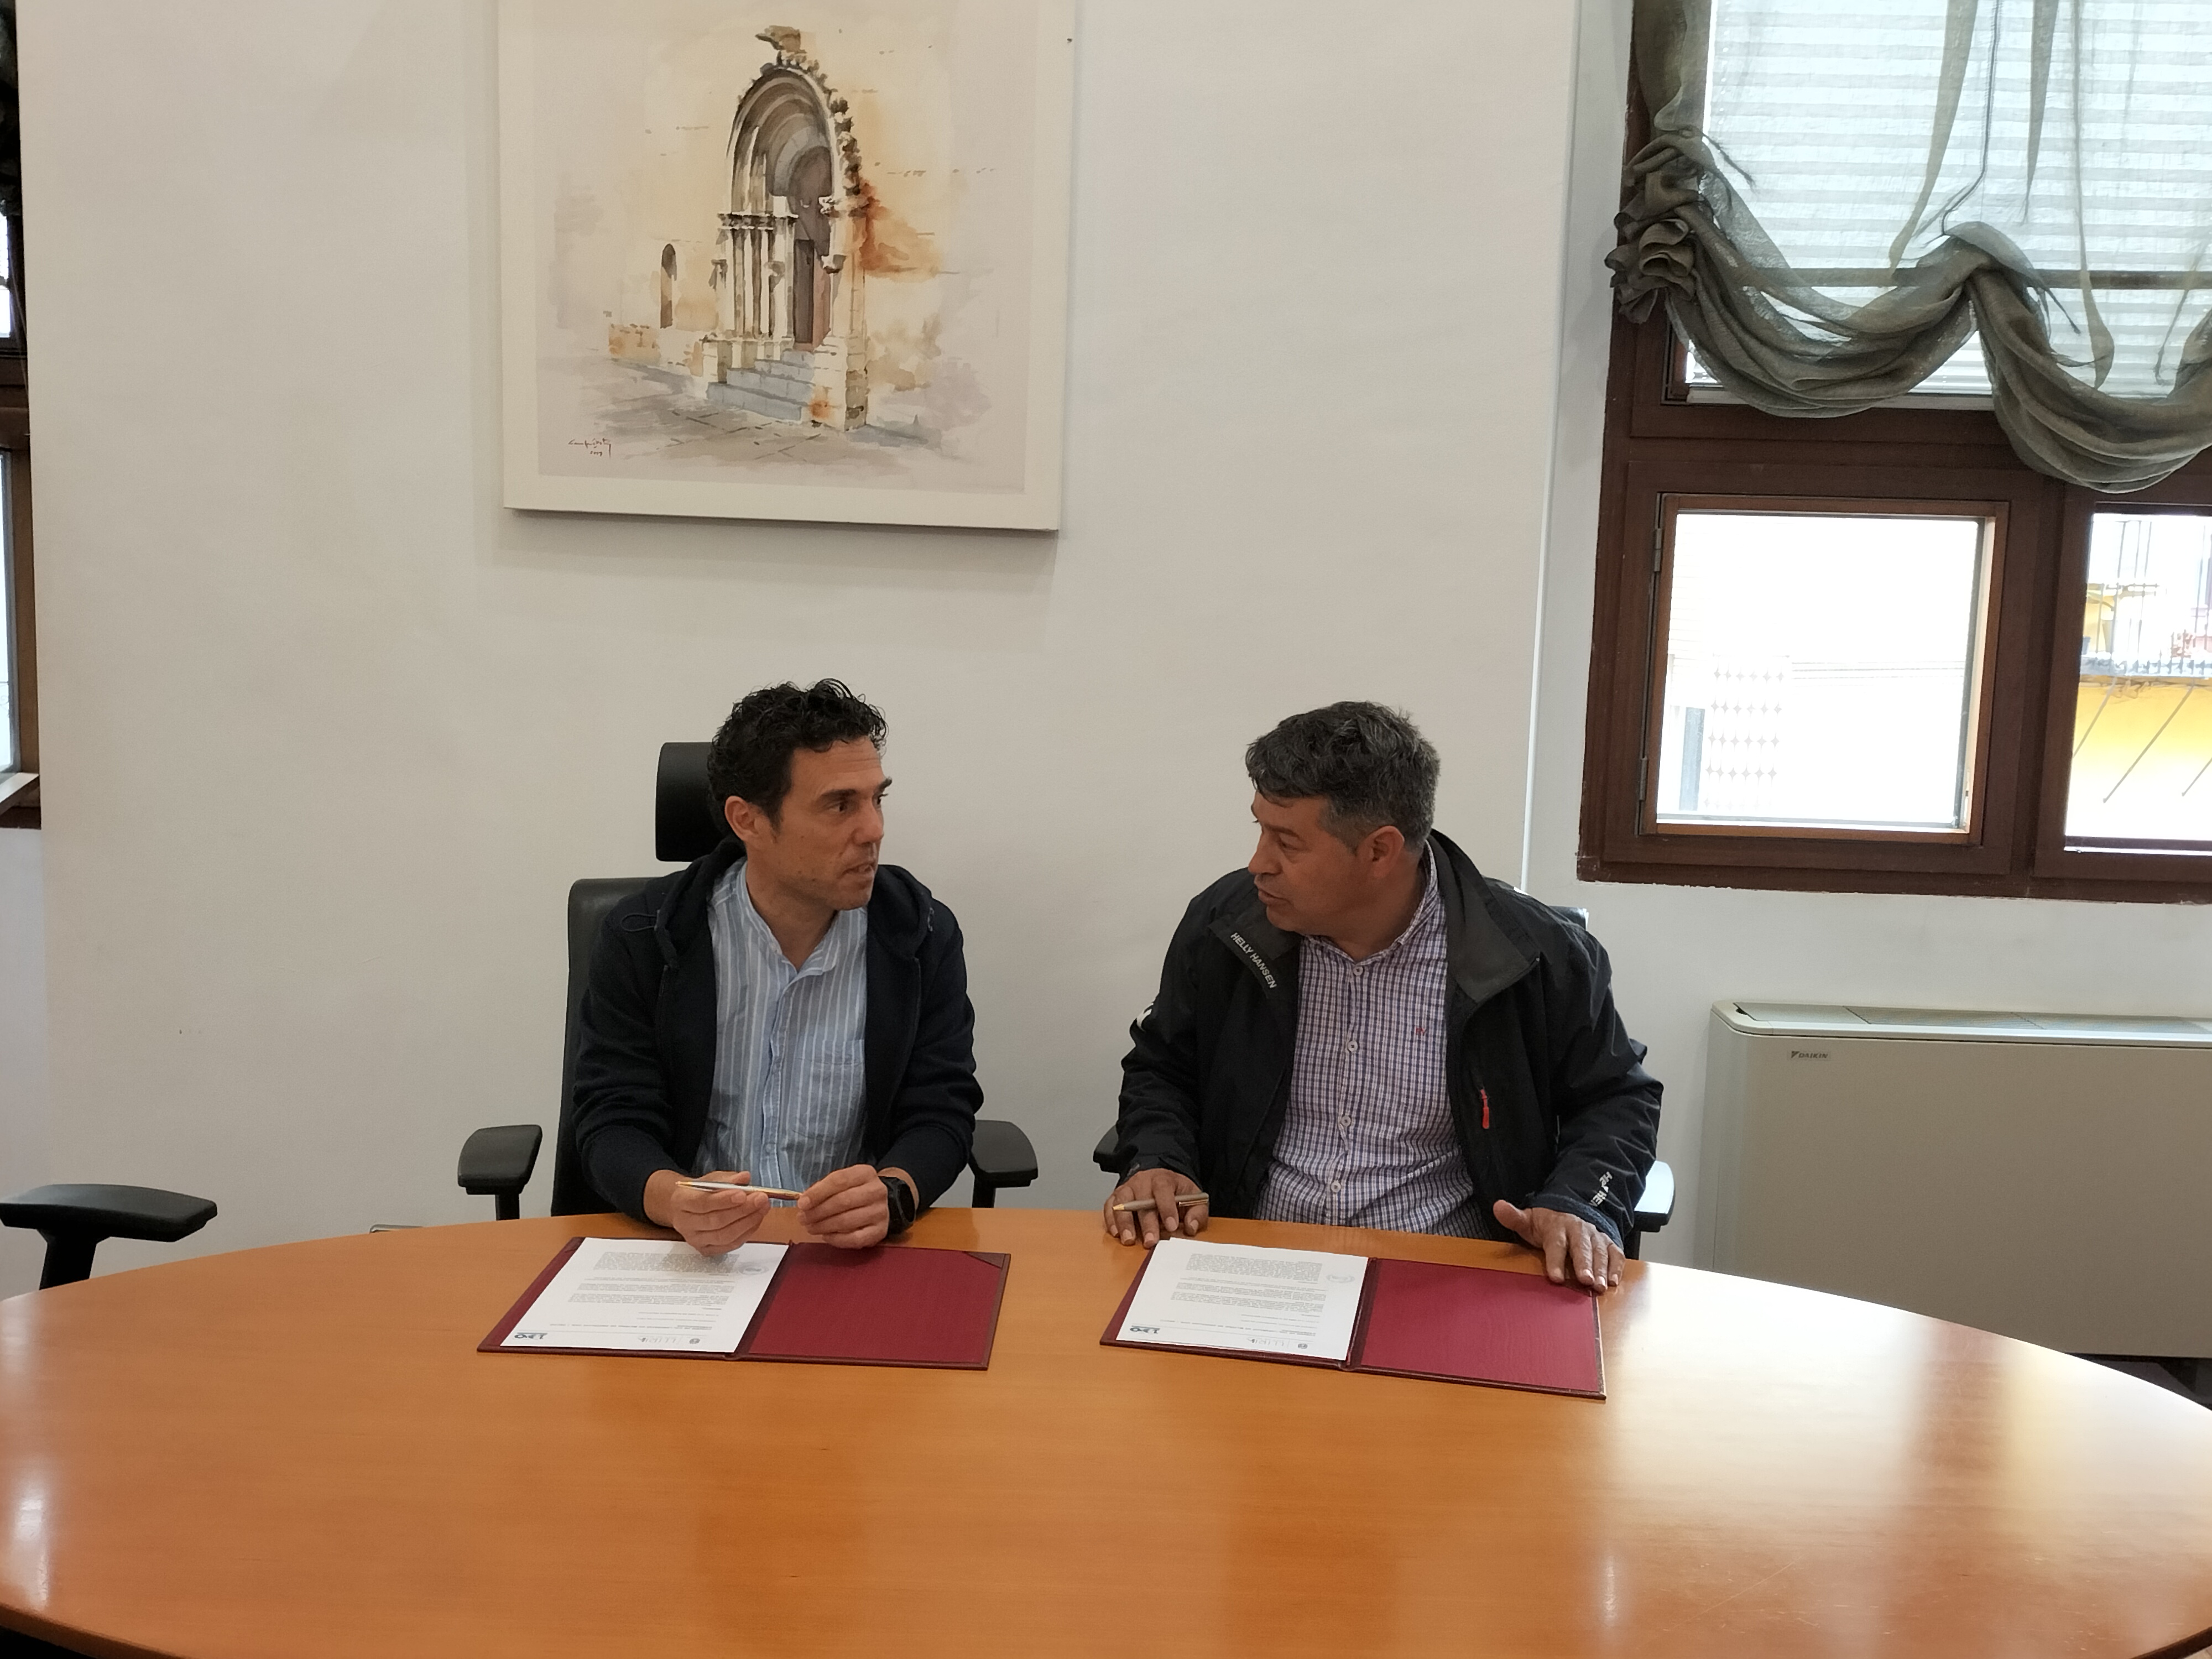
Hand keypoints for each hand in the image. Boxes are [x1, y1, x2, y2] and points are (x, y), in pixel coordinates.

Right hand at [644, 1169, 769, 1256]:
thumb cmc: (699, 1193)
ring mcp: (694, 1239)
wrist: (685, 1208)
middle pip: (715, 1221)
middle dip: (742, 1210)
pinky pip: (728, 1245)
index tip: (743, 1194)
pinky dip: (745, 1233)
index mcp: (682, 1201)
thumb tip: (744, 1177)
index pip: (703, 1203)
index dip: (724, 1200)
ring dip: (747, 1222)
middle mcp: (685, 1223)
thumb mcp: (711, 1179)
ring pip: (723, 1236)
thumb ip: (728, 1179)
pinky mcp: (705, 1249)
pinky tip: (755, 1221)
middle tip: (760, 1199)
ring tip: (762, 1209)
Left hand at [796, 1164, 910, 1249]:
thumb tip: (804, 1202)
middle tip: (803, 1219)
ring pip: (847, 1221)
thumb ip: (823, 1189)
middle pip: (843, 1201)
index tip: (802, 1203)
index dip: (818, 1193)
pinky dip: (836, 1239)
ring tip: (811, 1227)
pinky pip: (855, 1238)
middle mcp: (876, 1191)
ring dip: (824, 1226)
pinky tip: (826, 1236)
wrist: (880, 1204)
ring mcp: (880, 1212)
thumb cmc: (854, 1192)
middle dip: (818, 1212)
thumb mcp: (842, 1183)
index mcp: (865, 1173)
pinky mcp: (880, 1231)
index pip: (839, 1180)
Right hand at [1102, 1168, 1207, 1247]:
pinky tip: (1116, 1233)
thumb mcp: (1194, 1198)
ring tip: (1129, 1240)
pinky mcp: (1116, 1197)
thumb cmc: (1176, 1193)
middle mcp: (1143, 1181)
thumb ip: (1197, 1213)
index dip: (1167, 1208)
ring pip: (1122, 1203)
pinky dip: (1110, 1220)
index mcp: (1163, 1179)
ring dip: (1124, 1222)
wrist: (1160, 1180)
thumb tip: (1191, 1227)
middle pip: (1142, 1200)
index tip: (1171, 1226)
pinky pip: (1109, 1206)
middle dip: (1147, 1222)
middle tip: (1151, 1241)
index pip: (1163, 1189)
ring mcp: (1127, 1188)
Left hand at [1492, 1200, 1621, 1291]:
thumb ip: (1514, 1218)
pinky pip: (1615, 1254)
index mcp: (1557, 1226)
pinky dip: (1617, 1267)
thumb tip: (1498, 1207)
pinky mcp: (1608, 1243)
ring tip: (1600, 1286)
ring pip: (1600, 1252)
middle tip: (1585, 1281)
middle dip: (1584, 1264)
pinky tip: (1614, 1282)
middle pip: (1582, 1248)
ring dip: (1602, 1269)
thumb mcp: (1528, 1220)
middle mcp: (1579, 1230)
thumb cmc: (1547, 1225)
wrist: (1572, 1212)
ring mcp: (1595, 1237)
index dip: (1555, 1261)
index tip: (1555, 1277)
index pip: (1556, 1244)